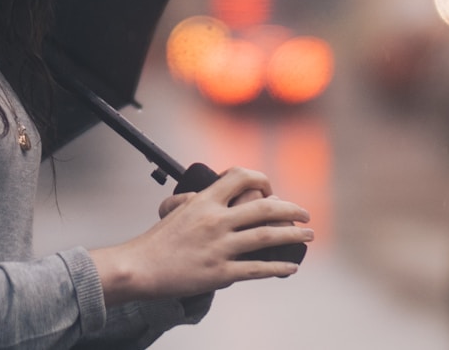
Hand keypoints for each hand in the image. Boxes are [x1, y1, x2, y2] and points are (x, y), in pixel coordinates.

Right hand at [91, 167, 312, 304]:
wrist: (140, 266)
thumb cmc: (158, 240)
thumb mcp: (178, 210)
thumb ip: (201, 200)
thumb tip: (221, 195)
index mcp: (205, 201)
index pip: (240, 177)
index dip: (262, 180)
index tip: (271, 191)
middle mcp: (215, 220)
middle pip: (264, 207)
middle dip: (291, 210)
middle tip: (306, 215)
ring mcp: (219, 247)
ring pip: (267, 237)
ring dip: (293, 236)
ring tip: (308, 236)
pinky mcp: (220, 272)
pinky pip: (257, 268)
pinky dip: (278, 266)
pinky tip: (291, 266)